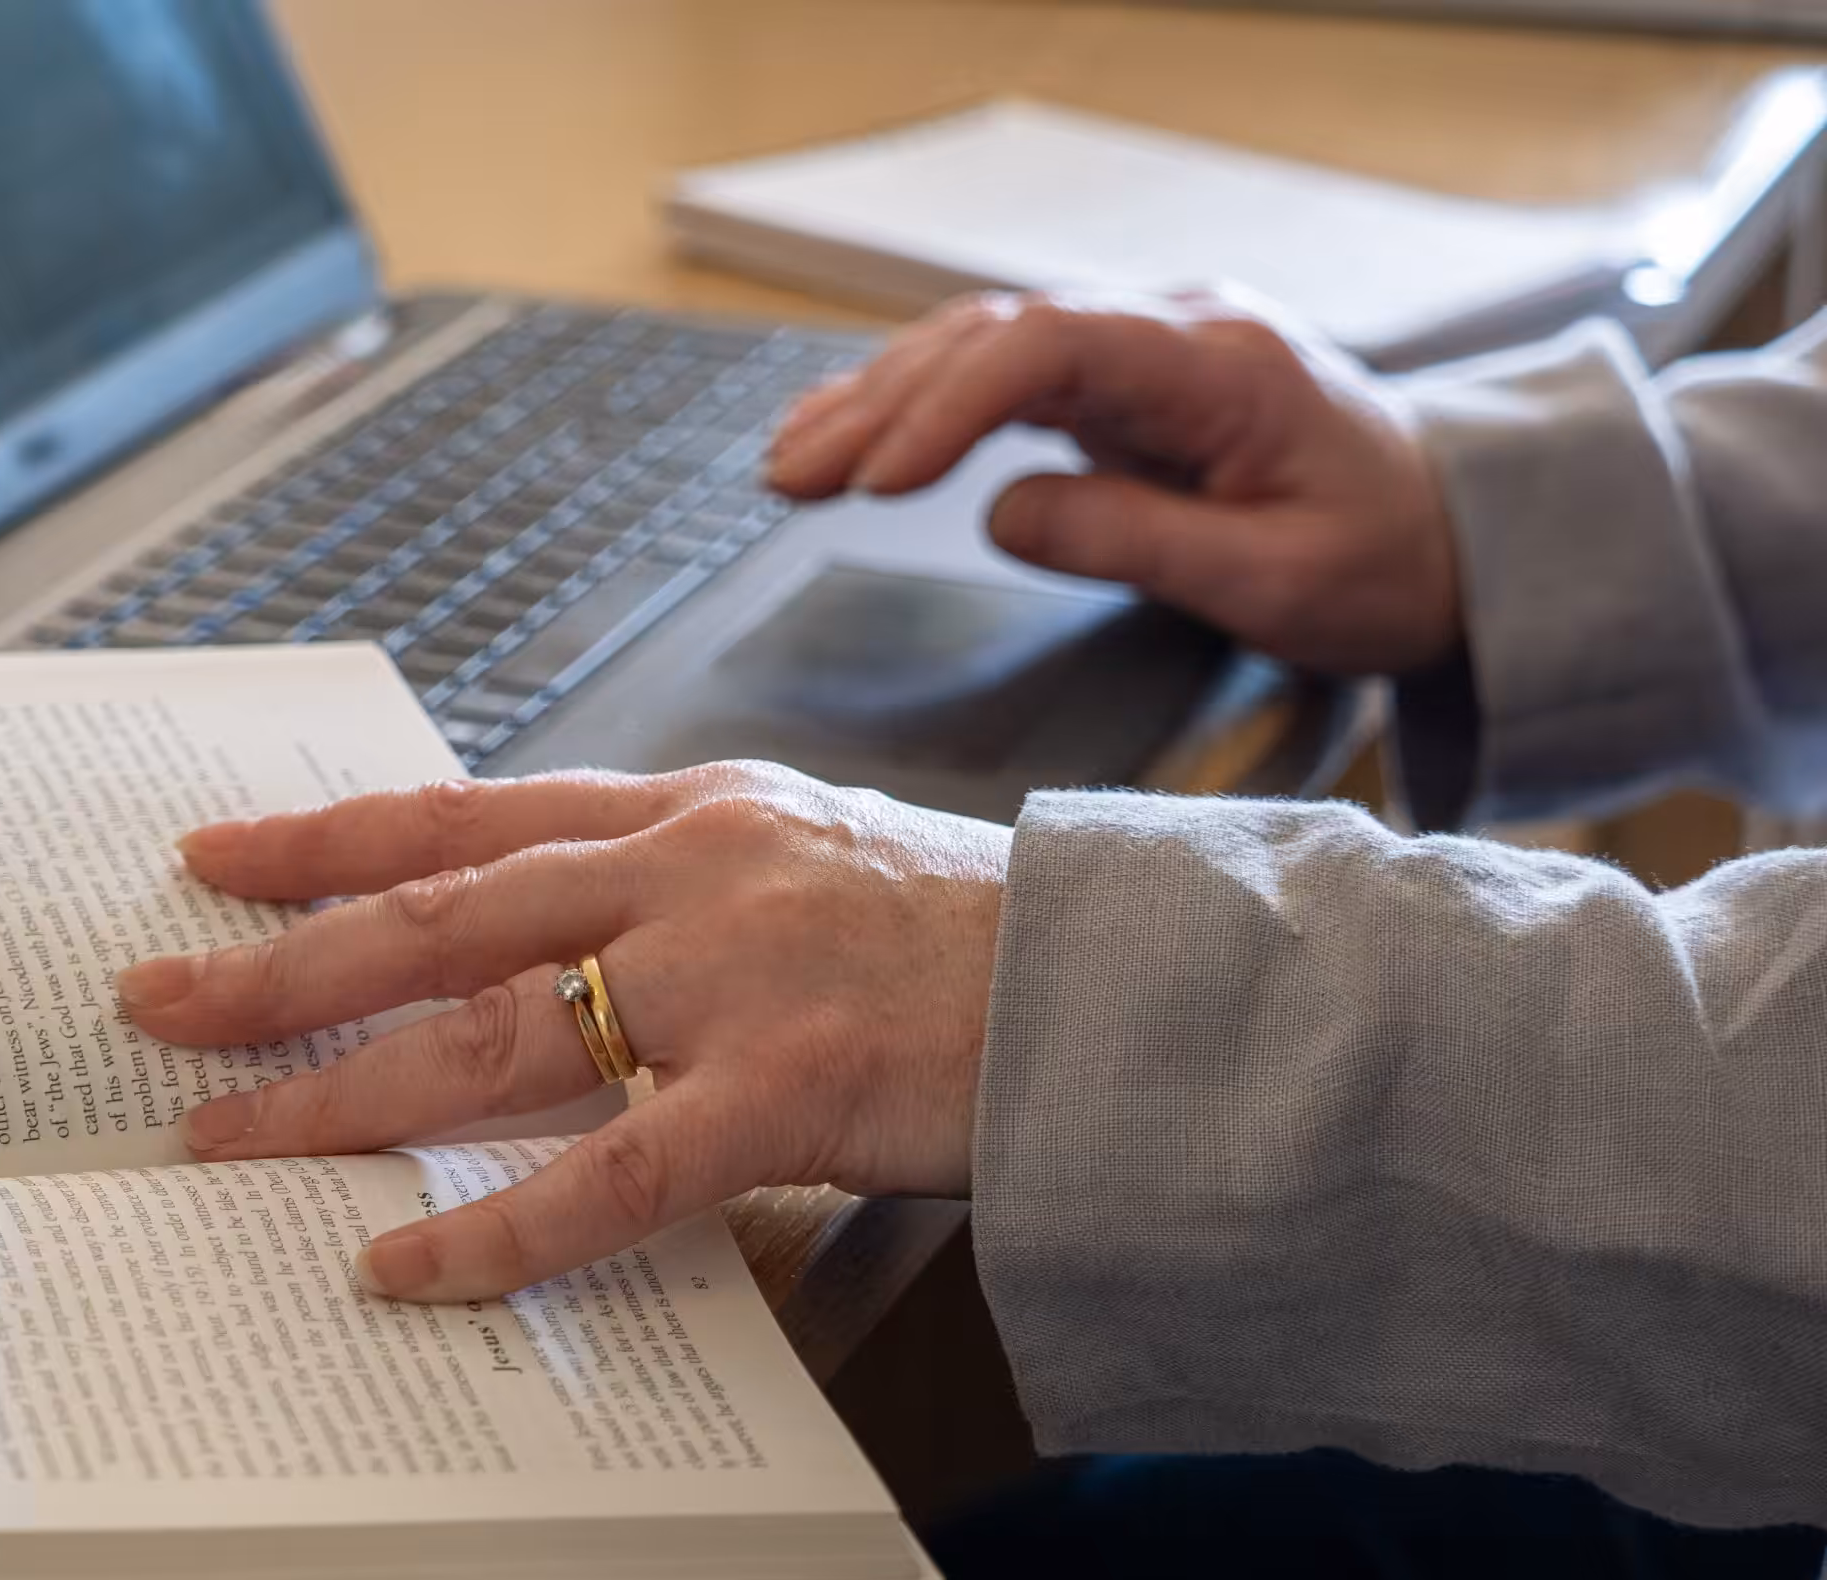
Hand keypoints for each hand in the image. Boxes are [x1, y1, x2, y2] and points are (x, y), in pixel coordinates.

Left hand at [117, 764, 1010, 1301]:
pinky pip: (608, 1171)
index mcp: (683, 811)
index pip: (464, 816)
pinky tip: (401, 1273)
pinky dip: (495, 1230)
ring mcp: (730, 972)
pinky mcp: (787, 1087)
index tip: (211, 855)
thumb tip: (535, 938)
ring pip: (487, 1031)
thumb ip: (666, 883)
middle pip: (436, 915)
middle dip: (279, 962)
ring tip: (216, 1139)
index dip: (326, 838)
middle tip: (149, 1001)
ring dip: (336, 1092)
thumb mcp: (799, 858)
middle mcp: (685, 869)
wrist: (1124, 980)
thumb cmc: (960, 936)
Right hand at [769, 291, 1462, 676]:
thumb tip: (1002, 515)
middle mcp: (1171, 333)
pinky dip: (917, 408)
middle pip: (994, 337)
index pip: (1051, 349)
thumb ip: (1137, 541)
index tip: (878, 483)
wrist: (1459, 538)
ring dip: (878, 403)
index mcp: (1219, 365)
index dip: (949, 407)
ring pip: (983, 350)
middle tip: (787, 476)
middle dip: (880, 404)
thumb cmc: (1385, 562)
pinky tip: (847, 437)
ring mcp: (1142, 356)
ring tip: (785, 465)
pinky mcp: (1121, 389)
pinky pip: (1002, 380)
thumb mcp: (1277, 581)